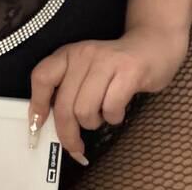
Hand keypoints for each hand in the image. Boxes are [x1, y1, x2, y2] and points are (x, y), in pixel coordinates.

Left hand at [27, 26, 188, 163]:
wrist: (154, 44)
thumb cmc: (117, 65)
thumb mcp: (86, 70)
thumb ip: (68, 89)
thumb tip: (47, 123)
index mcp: (68, 54)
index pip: (42, 77)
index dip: (37, 106)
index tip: (38, 127)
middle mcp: (84, 54)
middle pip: (64, 105)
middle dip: (68, 134)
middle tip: (76, 147)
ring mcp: (106, 61)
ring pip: (84, 110)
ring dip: (94, 123)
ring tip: (103, 115)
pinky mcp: (129, 70)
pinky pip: (111, 107)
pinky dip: (114, 117)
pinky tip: (119, 109)